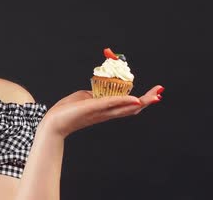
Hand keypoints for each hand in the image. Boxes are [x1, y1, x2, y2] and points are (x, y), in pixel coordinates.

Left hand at [42, 85, 164, 137]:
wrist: (53, 122)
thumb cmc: (66, 110)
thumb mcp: (83, 97)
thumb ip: (93, 94)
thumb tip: (98, 90)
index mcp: (105, 111)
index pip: (127, 106)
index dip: (140, 100)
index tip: (153, 93)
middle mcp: (106, 113)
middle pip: (131, 108)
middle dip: (147, 101)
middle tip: (159, 93)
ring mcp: (101, 112)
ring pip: (125, 107)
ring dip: (141, 102)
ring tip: (154, 97)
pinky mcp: (93, 108)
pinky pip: (111, 103)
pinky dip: (124, 101)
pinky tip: (135, 100)